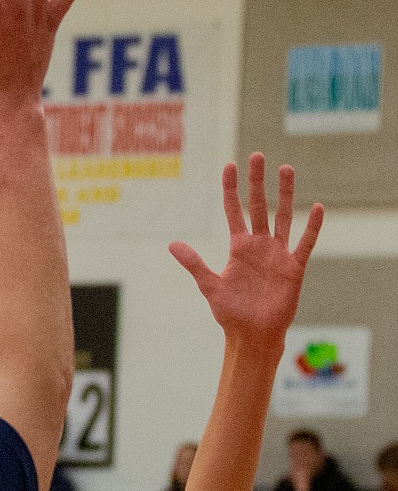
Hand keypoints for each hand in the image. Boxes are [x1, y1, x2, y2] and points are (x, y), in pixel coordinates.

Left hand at [169, 155, 322, 345]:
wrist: (252, 334)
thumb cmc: (230, 312)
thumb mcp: (209, 285)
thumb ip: (194, 263)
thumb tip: (172, 244)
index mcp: (238, 246)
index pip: (233, 209)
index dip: (231, 188)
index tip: (230, 165)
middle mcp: (258, 245)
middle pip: (257, 205)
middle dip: (256, 181)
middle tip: (257, 155)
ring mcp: (277, 254)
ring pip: (282, 217)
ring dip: (284, 194)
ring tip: (286, 168)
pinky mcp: (294, 267)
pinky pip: (305, 243)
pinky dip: (312, 226)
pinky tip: (318, 207)